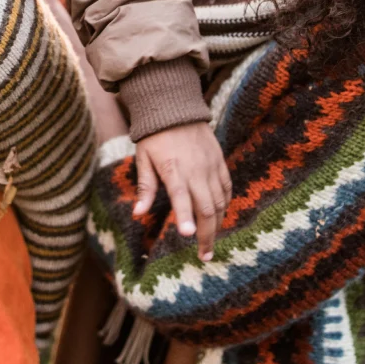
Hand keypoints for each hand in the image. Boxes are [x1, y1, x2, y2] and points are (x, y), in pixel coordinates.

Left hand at [133, 122, 230, 262]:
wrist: (176, 107)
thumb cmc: (155, 136)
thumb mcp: (143, 159)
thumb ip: (145, 188)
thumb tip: (138, 214)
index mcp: (173, 169)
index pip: (182, 197)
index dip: (186, 217)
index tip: (189, 237)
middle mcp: (195, 169)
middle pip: (207, 207)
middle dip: (207, 234)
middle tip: (204, 255)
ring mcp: (210, 166)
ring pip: (220, 201)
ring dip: (217, 225)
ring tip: (211, 243)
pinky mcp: (219, 162)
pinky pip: (226, 188)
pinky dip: (225, 205)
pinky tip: (220, 218)